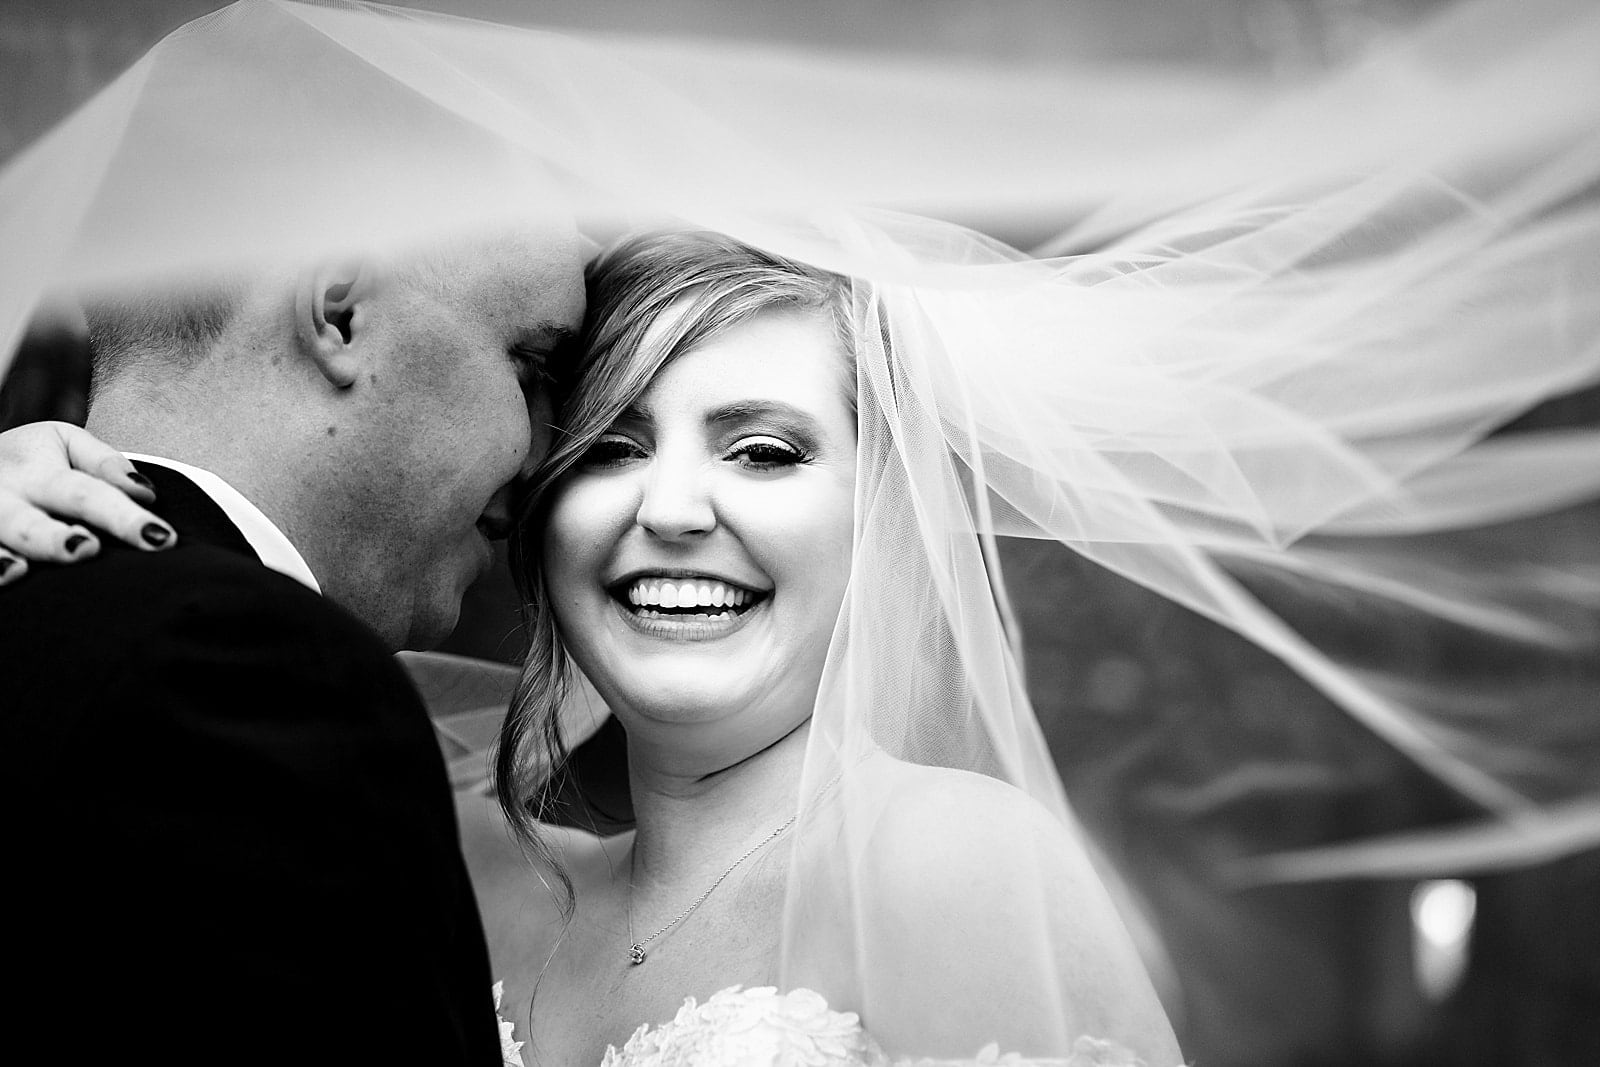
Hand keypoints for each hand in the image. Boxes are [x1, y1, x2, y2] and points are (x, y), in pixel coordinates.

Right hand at [0, 421, 175, 584]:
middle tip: (85, 548)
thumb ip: (105, 464)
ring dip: (1, 559)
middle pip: (28, 523)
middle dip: (52, 539)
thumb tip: (145, 492)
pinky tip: (3, 578)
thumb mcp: (66, 441)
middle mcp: (4, 499)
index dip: (123, 518)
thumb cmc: (29, 456)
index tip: (160, 538)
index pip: (87, 495)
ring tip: (19, 570)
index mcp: (36, 472)